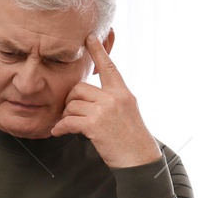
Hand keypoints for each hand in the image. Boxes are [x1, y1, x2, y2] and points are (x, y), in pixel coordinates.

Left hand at [49, 35, 161, 167]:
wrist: (139, 160)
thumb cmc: (132, 139)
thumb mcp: (127, 112)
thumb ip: (112, 99)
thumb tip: (90, 95)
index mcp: (123, 93)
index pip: (109, 67)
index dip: (98, 51)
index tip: (90, 37)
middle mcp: (114, 98)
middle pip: (79, 88)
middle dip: (71, 101)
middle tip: (70, 113)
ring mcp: (105, 110)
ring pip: (72, 104)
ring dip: (66, 116)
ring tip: (68, 125)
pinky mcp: (95, 125)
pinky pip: (69, 120)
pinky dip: (61, 127)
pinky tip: (58, 132)